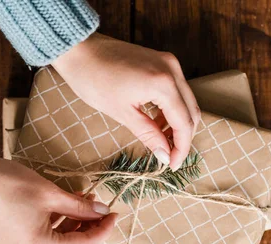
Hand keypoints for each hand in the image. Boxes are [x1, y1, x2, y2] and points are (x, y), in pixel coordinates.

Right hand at [0, 151, 117, 243]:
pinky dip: (58, 227)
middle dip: (89, 227)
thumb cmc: (6, 185)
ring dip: (74, 225)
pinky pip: (46, 242)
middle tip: (101, 207)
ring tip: (84, 202)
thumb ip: (80, 208)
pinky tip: (67, 208)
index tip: (115, 214)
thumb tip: (102, 211)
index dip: (103, 229)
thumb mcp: (51, 194)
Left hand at [52, 33, 199, 170]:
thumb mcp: (122, 113)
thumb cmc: (94, 80)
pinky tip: (156, 122)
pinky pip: (176, 90)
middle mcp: (173, 70)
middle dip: (183, 137)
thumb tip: (164, 156)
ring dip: (177, 123)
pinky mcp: (163, 61)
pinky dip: (171, 108)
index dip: (181, 148)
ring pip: (186, 101)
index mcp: (163, 83)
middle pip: (191, 111)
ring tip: (160, 140)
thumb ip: (149, 135)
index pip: (184, 122)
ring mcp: (169, 63)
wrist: (79, 50)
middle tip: (168, 156)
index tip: (172, 165)